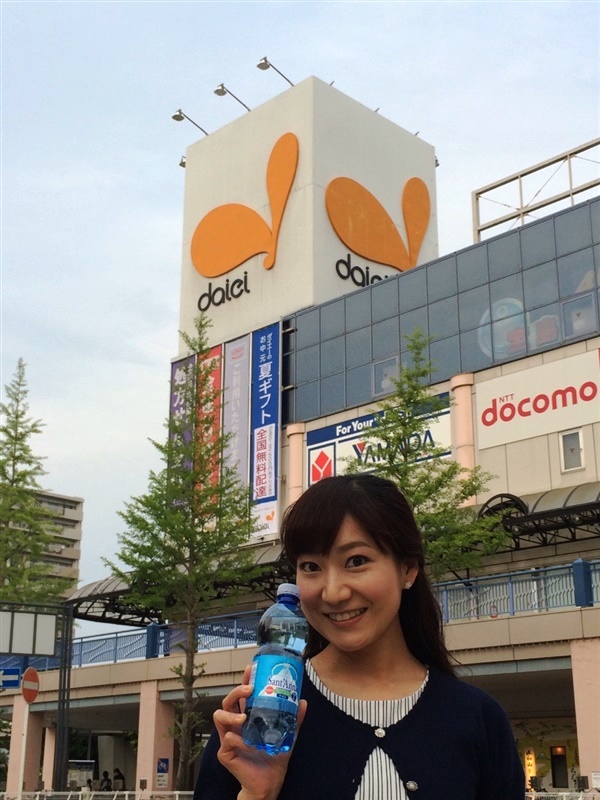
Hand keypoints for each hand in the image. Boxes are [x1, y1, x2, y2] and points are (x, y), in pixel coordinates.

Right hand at [213, 665, 306, 799]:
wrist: (270, 782)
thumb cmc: (274, 756)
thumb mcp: (286, 734)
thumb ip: (293, 719)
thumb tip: (303, 701)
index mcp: (247, 717)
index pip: (242, 695)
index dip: (244, 681)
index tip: (250, 669)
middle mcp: (235, 725)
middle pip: (227, 701)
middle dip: (236, 691)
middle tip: (249, 690)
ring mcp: (228, 738)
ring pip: (219, 717)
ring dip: (230, 715)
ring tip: (243, 718)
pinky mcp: (225, 753)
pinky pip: (226, 741)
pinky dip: (236, 740)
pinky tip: (247, 744)